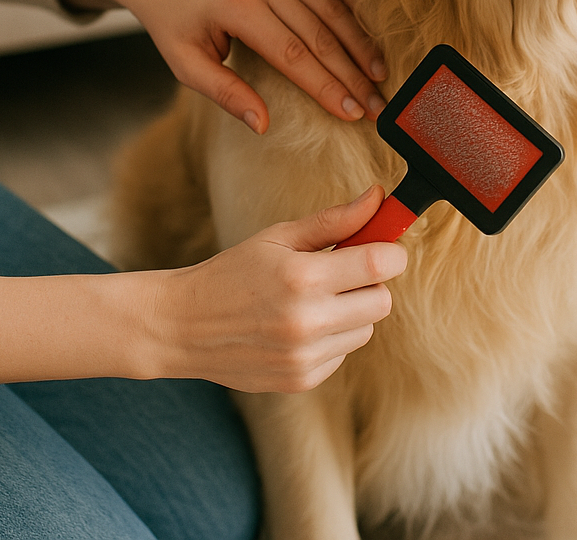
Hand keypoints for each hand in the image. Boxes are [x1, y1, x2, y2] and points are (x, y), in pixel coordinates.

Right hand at [0, 187, 405, 391]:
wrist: (184, 326)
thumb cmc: (233, 272)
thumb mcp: (279, 236)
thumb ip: (334, 221)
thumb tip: (378, 198)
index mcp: (302, 277)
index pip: (379, 265)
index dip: (392, 252)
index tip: (386, 247)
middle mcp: (307, 321)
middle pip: (382, 301)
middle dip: (370, 283)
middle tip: (342, 273)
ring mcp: (305, 356)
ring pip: (365, 329)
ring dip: (352, 312)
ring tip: (314, 299)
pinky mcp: (302, 380)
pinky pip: (343, 353)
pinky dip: (332, 338)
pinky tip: (299, 326)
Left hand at [54, 0, 386, 131]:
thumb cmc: (177, 26)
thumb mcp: (187, 66)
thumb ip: (225, 93)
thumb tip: (263, 124)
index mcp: (236, 4)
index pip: (293, 53)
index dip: (326, 86)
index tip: (352, 113)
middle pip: (319, 33)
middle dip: (351, 73)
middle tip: (376, 105)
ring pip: (332, 8)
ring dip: (360, 44)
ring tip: (380, 76)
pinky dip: (354, 9)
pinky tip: (370, 36)